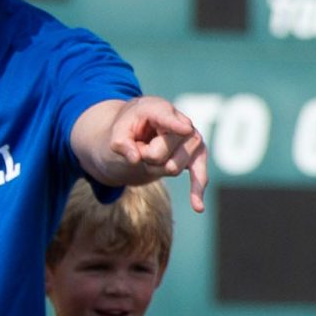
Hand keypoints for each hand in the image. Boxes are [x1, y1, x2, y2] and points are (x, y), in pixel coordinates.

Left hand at [105, 97, 208, 212]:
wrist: (142, 130)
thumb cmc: (130, 128)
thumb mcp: (116, 132)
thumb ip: (120, 143)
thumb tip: (135, 158)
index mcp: (157, 108)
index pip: (166, 117)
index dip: (174, 124)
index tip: (184, 129)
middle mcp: (181, 122)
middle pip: (160, 154)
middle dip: (145, 157)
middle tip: (140, 148)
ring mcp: (193, 139)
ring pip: (173, 168)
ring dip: (156, 168)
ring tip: (152, 154)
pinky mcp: (199, 156)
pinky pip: (200, 176)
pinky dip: (197, 191)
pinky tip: (197, 207)